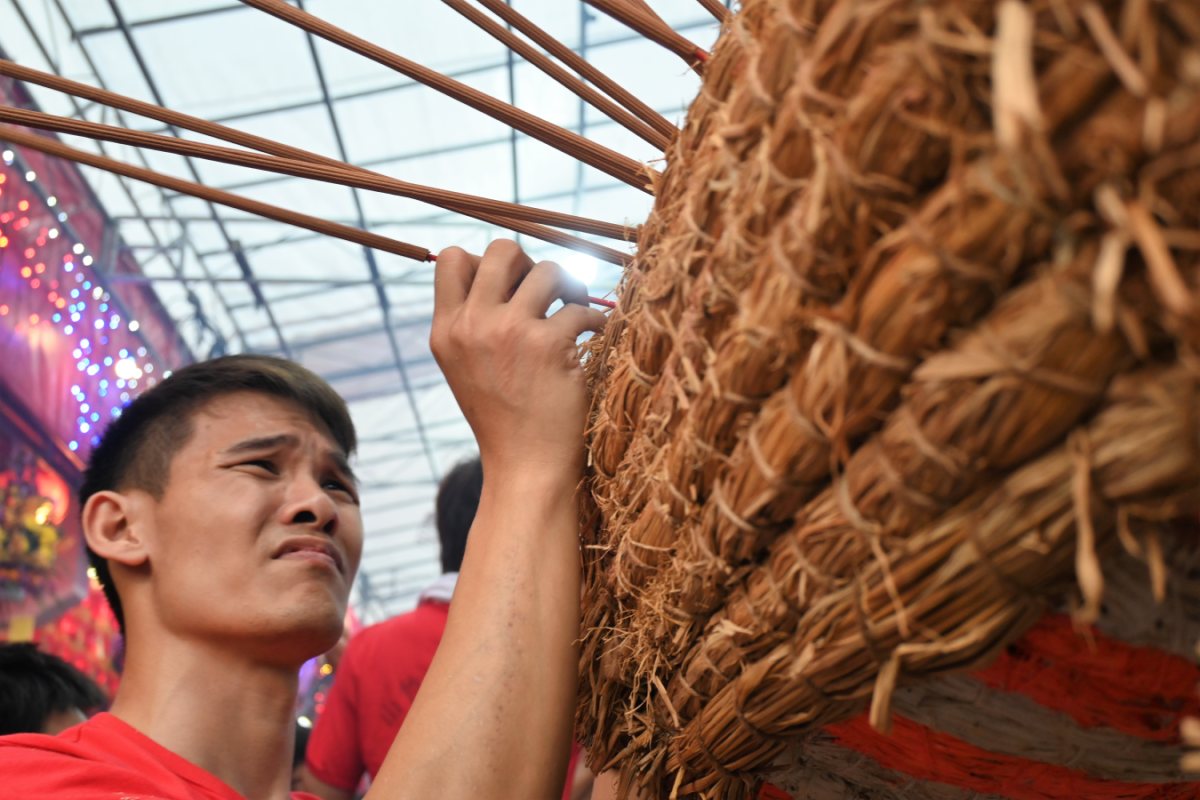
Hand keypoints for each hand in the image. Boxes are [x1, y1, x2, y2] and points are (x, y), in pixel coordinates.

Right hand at [431, 240, 606, 479]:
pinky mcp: (549, 345)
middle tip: (546, 293)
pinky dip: (594, 320)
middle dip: (531, 264)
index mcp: (445, 331)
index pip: (451, 258)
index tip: (511, 287)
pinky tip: (591, 338)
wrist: (526, 467)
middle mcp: (471, 326)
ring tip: (574, 310)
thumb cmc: (505, 418)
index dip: (486, 262)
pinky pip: (581, 308)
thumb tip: (506, 270)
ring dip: (569, 286)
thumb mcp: (467, 367)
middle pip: (502, 250)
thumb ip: (474, 321)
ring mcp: (509, 332)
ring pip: (548, 269)